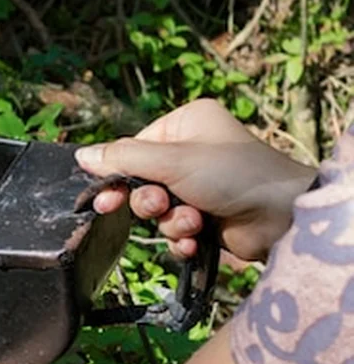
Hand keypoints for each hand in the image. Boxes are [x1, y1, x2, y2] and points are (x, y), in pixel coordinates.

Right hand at [75, 99, 315, 261]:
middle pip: (141, 181)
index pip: (133, 149)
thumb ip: (122, 158)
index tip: (107, 197)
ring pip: (157, 210)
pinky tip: (196, 240)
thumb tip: (81, 156)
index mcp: (185, 124)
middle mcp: (192, 151)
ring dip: (169, 221)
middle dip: (149, 201)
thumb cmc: (233, 175)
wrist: (282, 216)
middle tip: (155, 207)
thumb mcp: (171, 160)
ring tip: (192, 221)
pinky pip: (175, 229)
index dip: (119, 175)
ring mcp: (200, 186)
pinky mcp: (208, 216)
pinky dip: (182, 237)